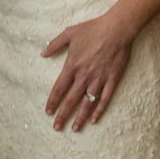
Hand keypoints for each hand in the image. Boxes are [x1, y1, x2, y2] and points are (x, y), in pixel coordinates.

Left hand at [42, 12, 135, 130]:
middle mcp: (84, 76)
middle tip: (57, 127)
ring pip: (87, 103)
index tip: (48, 112)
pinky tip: (94, 120)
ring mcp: (99, 79)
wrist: (117, 30)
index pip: (58, 89)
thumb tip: (42, 54)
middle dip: (63, 115)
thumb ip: (54, 44)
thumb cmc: (93, 29)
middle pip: (71, 100)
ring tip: (74, 128)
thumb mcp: (69, 33)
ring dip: (80, 117)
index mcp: (72, 66)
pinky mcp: (112, 80)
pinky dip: (99, 111)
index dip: (52, 102)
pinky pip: (104, 99)